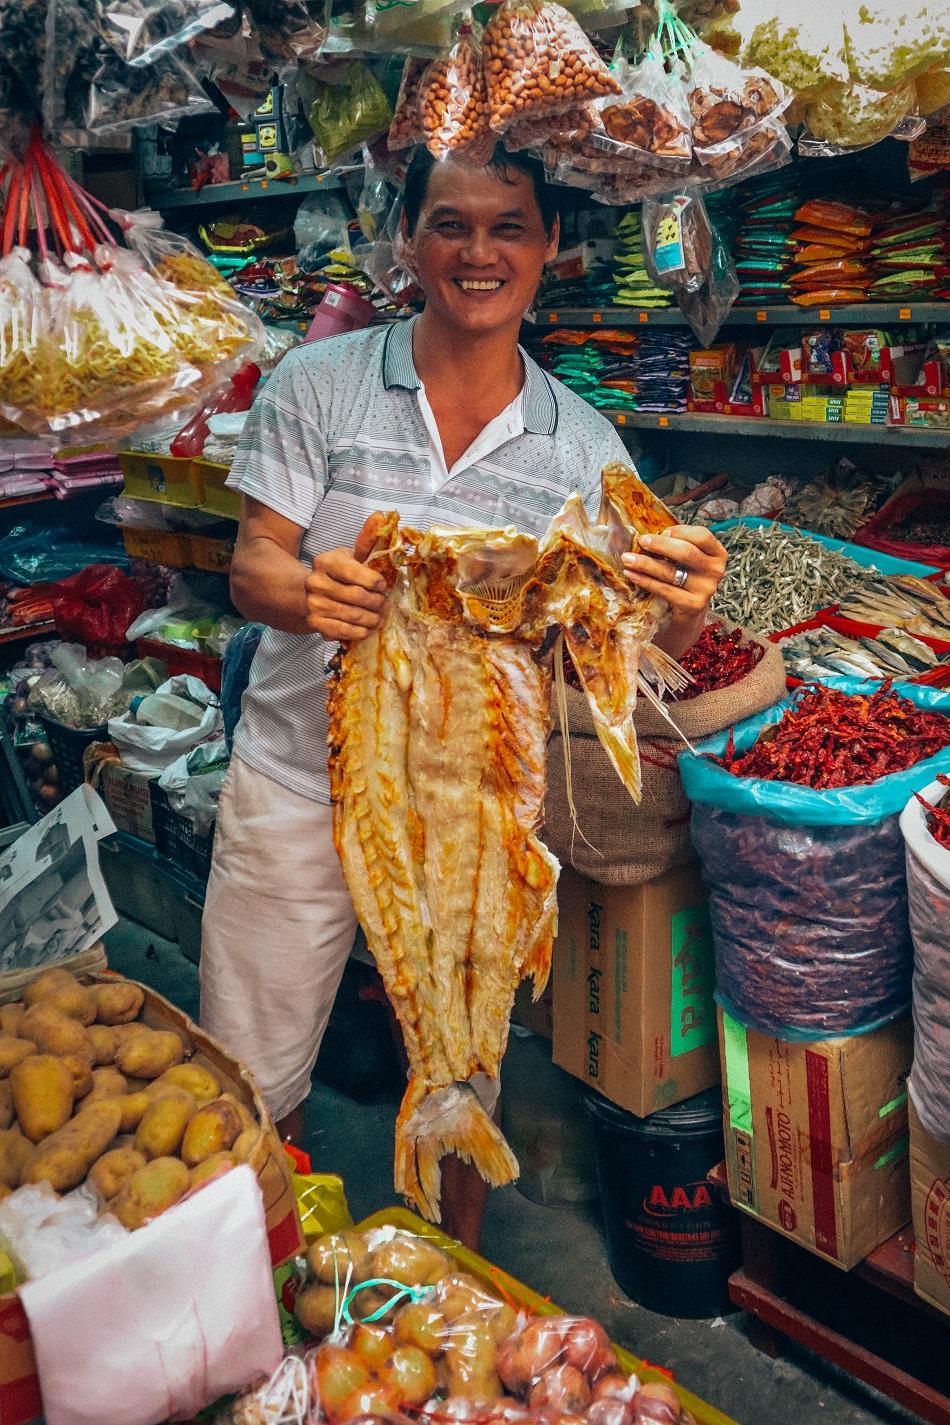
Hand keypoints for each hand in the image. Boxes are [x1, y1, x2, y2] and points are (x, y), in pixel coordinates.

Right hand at [305, 545, 385, 641]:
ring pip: (354, 615)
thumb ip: (365, 553)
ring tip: (378, 617)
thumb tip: (383, 556)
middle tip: (382, 603)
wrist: (316, 592)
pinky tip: (367, 629)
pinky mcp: (315, 622)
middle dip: (376, 601)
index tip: (382, 586)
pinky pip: (344, 631)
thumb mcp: (350, 558)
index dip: (374, 581)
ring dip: (372, 619)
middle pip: (357, 596)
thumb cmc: (340, 574)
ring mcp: (314, 604)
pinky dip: (361, 632)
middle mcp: (316, 583)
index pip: (354, 572)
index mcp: (325, 562)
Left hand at [621, 525, 727, 657]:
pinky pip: (664, 590)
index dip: (681, 531)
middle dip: (661, 545)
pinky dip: (645, 581)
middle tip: (641, 541)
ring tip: (628, 558)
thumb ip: (677, 544)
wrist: (688, 611)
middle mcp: (715, 571)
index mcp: (718, 553)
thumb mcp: (687, 559)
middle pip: (686, 552)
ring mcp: (706, 589)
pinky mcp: (693, 605)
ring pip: (671, 572)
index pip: (702, 536)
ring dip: (646, 563)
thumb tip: (648, 533)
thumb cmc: (685, 576)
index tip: (662, 531)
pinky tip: (632, 574)